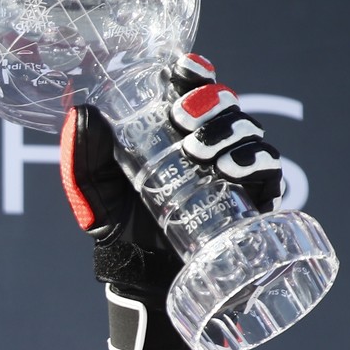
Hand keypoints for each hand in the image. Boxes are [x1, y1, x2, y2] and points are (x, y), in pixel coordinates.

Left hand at [59, 53, 283, 349]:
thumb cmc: (120, 231)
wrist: (142, 280)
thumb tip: (82, 113)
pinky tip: (231, 169)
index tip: (184, 69)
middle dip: (210, 102)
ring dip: (230, 131)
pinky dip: (254, 162)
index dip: (193, 73)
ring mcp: (233, 170)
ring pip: (249, 131)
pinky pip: (268, 169)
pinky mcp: (252, 199)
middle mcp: (207, 145)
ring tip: (202, 150)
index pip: (190, 90)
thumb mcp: (94, 193)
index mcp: (170, 133)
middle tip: (184, 118)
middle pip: (224, 104)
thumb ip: (84, 159)